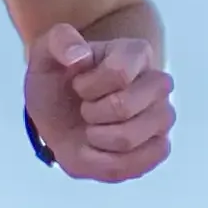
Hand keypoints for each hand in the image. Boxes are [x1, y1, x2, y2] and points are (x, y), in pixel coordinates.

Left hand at [24, 22, 174, 181]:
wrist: (61, 111)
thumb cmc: (58, 80)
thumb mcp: (45, 54)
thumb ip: (57, 41)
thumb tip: (79, 56)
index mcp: (136, 53)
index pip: (119, 73)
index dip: (87, 86)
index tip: (78, 84)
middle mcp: (158, 84)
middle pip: (123, 107)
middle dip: (89, 112)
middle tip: (86, 107)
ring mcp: (162, 117)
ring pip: (128, 139)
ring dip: (95, 138)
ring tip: (93, 127)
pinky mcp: (158, 148)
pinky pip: (137, 165)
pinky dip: (105, 163)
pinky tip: (100, 149)